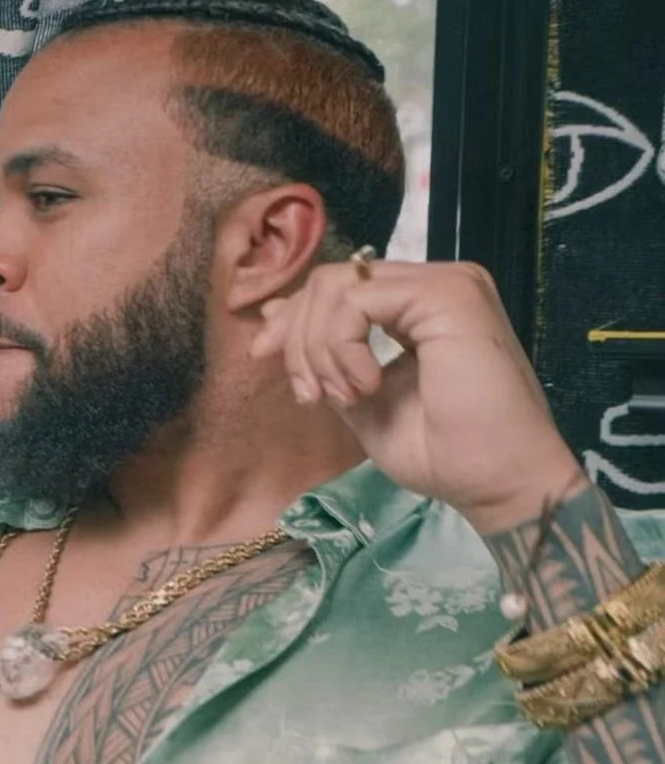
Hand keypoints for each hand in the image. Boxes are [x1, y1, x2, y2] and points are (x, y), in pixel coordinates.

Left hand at [253, 258, 583, 532]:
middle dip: (296, 336)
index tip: (264, 360)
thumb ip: (324, 355)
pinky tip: (364, 387)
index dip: (292, 321)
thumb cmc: (443, 453)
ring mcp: (447, 284)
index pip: (338, 289)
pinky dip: (340, 348)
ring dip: (317, 348)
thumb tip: (273, 312)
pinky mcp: (448, 295)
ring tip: (342, 398)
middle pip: (330, 281)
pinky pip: (356, 302)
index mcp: (418, 306)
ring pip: (336, 287)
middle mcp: (435, 285)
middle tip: (308, 395)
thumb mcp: (360, 399)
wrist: (499, 482)